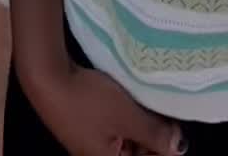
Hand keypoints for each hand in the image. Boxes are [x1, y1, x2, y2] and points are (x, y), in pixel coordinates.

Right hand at [24, 58, 187, 155]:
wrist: (48, 78)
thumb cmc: (88, 101)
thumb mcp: (126, 116)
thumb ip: (154, 134)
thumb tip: (179, 148)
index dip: (164, 148)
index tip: (175, 126)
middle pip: (138, 152)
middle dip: (154, 136)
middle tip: (166, 111)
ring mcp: (93, 141)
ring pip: (129, 139)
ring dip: (142, 124)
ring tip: (152, 102)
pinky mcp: (88, 125)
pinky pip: (117, 128)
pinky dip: (129, 116)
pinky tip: (135, 98)